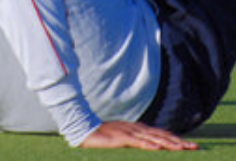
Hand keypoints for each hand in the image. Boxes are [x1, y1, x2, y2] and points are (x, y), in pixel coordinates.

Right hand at [81, 121, 197, 150]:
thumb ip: (136, 140)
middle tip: (195, 147)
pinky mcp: (120, 138)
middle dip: (178, 142)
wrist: (83, 128)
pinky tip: (157, 148)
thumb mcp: (122, 137)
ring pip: (152, 138)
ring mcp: (128, 132)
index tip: (190, 145)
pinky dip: (148, 144)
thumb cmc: (102, 135)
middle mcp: (135, 128)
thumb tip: (151, 146)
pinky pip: (136, 142)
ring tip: (182, 149)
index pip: (160, 134)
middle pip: (161, 135)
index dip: (175, 139)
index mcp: (136, 129)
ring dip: (168, 143)